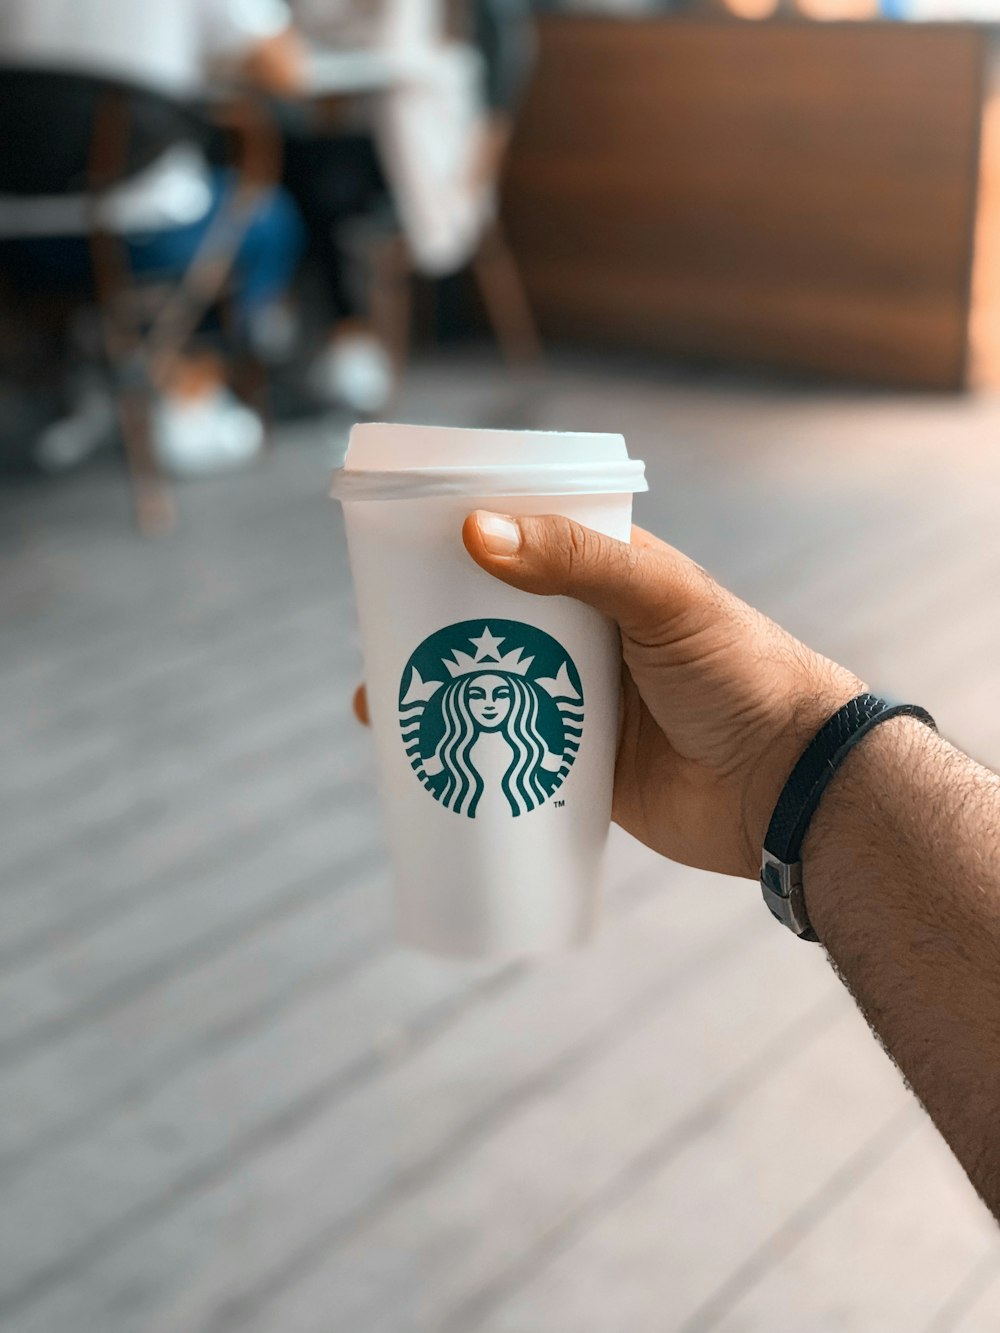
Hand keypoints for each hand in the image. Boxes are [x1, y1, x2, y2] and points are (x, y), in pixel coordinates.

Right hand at [354, 511, 862, 878]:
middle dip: (430, 624)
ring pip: (489, 688)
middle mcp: (589, 634)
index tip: (396, 545)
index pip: (523, 539)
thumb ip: (578, 561)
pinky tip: (415, 763)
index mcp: (610, 576)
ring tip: (375, 706)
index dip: (461, 538)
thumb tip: (474, 532)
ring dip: (436, 693)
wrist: (787, 786)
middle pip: (491, 618)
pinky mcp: (578, 765)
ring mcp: (580, 701)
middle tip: (373, 633)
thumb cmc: (739, 672)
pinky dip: (462, 756)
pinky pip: (506, 755)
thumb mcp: (662, 597)